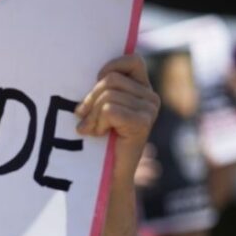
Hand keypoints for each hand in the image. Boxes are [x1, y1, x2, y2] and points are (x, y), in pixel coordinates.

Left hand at [74, 55, 159, 184]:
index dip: (111, 67)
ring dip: (92, 115)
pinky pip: (110, 109)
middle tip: (84, 118)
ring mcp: (150, 110)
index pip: (132, 60)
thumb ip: (103, 89)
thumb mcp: (101, 107)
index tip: (96, 83)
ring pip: (108, 95)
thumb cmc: (100, 140)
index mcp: (143, 90)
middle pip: (111, 80)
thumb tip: (89, 75)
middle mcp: (151, 98)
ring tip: (92, 129)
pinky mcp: (143, 123)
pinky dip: (98, 122)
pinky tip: (100, 134)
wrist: (109, 175)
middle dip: (91, 99)